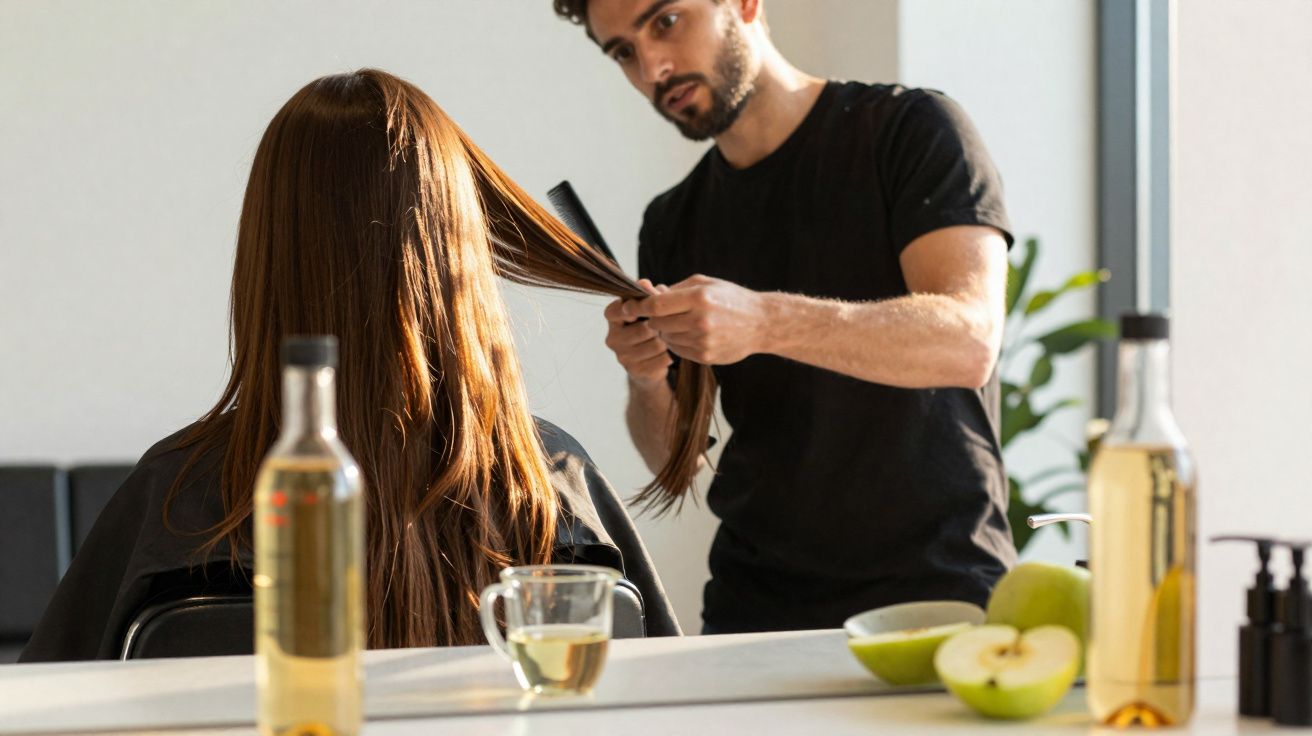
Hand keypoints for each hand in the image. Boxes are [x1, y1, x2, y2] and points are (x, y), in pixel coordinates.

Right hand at [604, 279, 672, 386]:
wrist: (648, 363)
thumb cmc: (648, 326)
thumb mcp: (648, 308)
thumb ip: (647, 295)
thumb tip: (645, 283)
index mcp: (612, 318)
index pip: (618, 309)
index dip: (636, 308)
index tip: (650, 309)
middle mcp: (612, 338)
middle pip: (645, 328)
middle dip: (660, 327)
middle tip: (665, 326)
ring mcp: (622, 357)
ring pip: (656, 344)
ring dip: (666, 341)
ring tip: (666, 339)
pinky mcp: (635, 371)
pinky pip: (661, 359)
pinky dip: (668, 355)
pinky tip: (665, 353)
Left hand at [621, 274, 768, 364]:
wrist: (761, 323)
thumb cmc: (730, 298)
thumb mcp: (704, 284)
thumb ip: (675, 289)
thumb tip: (647, 293)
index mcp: (699, 298)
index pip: (656, 305)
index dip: (640, 306)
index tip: (632, 306)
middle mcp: (700, 320)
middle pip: (658, 323)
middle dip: (653, 318)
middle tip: (658, 313)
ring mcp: (703, 341)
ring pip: (666, 338)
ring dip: (666, 331)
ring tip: (680, 322)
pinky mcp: (705, 356)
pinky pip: (678, 350)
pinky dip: (678, 342)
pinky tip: (690, 333)